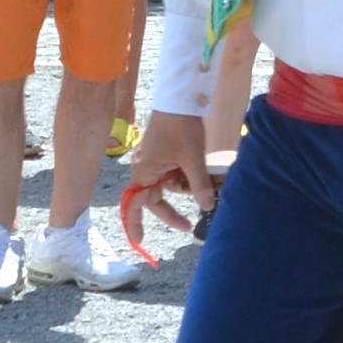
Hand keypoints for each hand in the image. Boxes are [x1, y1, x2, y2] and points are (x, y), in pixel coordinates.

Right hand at [115, 112, 214, 260]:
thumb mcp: (192, 159)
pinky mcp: (164, 156)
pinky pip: (174, 175)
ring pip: (168, 187)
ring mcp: (154, 163)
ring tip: (207, 187)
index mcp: (144, 173)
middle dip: (172, 212)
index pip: (134, 205)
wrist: (180, 100)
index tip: (140, 242)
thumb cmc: (181, 127)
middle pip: (155, 200)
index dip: (135, 224)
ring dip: (185, 190)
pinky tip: (202, 176)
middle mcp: (145, 170)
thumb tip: (207, 207)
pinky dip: (186, 178)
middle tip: (189, 225)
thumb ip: (199, 185)